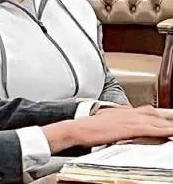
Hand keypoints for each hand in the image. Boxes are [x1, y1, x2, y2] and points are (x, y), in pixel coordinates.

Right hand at [42, 105, 172, 153]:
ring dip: (167, 122)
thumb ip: (115, 116)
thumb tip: (121, 117)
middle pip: (153, 113)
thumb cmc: (87, 126)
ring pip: (155, 120)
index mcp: (122, 110)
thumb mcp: (103, 118)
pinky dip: (163, 130)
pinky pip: (151, 129)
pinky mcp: (129, 128)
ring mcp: (129, 119)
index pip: (145, 111)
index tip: (165, 116)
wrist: (79, 129)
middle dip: (166, 116)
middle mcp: (127, 112)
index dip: (157, 114)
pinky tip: (170, 131)